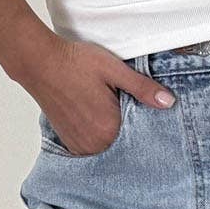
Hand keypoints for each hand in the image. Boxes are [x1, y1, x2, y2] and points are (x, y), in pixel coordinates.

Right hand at [19, 34, 176, 156]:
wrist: (40, 62)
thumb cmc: (75, 63)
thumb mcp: (115, 70)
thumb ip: (143, 88)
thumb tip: (169, 102)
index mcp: (108, 129)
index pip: (140, 137)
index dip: (146, 124)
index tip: (146, 113)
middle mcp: (93, 144)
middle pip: (123, 143)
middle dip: (129, 129)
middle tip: (124, 106)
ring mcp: (79, 145)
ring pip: (108, 146)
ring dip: (113, 134)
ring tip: (109, 110)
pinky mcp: (69, 141)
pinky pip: (93, 146)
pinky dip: (99, 136)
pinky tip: (97, 117)